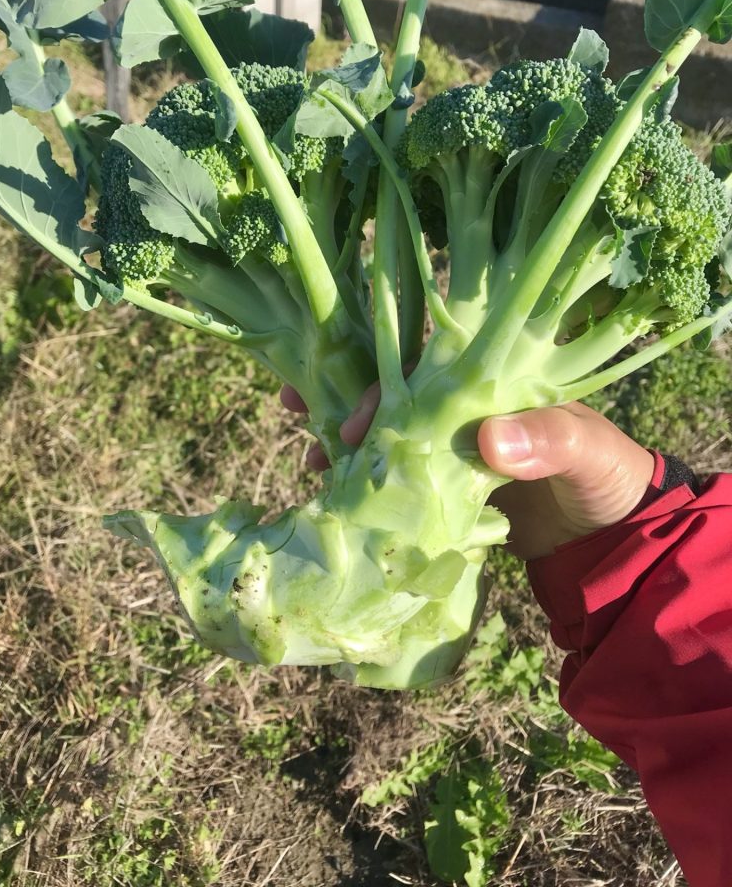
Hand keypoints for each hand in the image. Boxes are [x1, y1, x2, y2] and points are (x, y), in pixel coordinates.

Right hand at [280, 386, 654, 560]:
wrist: (618, 540)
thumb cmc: (611, 478)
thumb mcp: (590, 452)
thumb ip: (549, 439)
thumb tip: (489, 441)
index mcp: (493, 387)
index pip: (427, 370)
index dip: (381, 384)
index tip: (347, 414)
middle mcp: (464, 413)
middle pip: (392, 397)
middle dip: (342, 400)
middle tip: (292, 410)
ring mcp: (453, 455)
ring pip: (388, 439)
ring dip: (347, 446)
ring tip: (308, 462)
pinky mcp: (449, 495)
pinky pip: (400, 485)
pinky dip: (368, 488)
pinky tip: (336, 497)